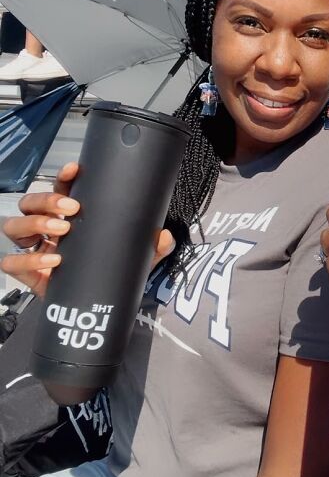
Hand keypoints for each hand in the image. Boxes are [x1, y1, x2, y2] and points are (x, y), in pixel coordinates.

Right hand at [1, 162, 175, 297]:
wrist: (102, 306)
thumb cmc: (114, 271)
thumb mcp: (140, 256)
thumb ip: (156, 246)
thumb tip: (164, 236)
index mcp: (72, 217)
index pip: (61, 189)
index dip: (63, 177)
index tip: (74, 170)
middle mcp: (49, 229)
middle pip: (30, 202)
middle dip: (47, 200)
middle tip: (72, 209)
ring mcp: (36, 250)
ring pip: (13, 226)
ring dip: (33, 223)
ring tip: (62, 229)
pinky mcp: (30, 274)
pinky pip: (11, 263)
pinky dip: (28, 260)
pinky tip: (53, 260)